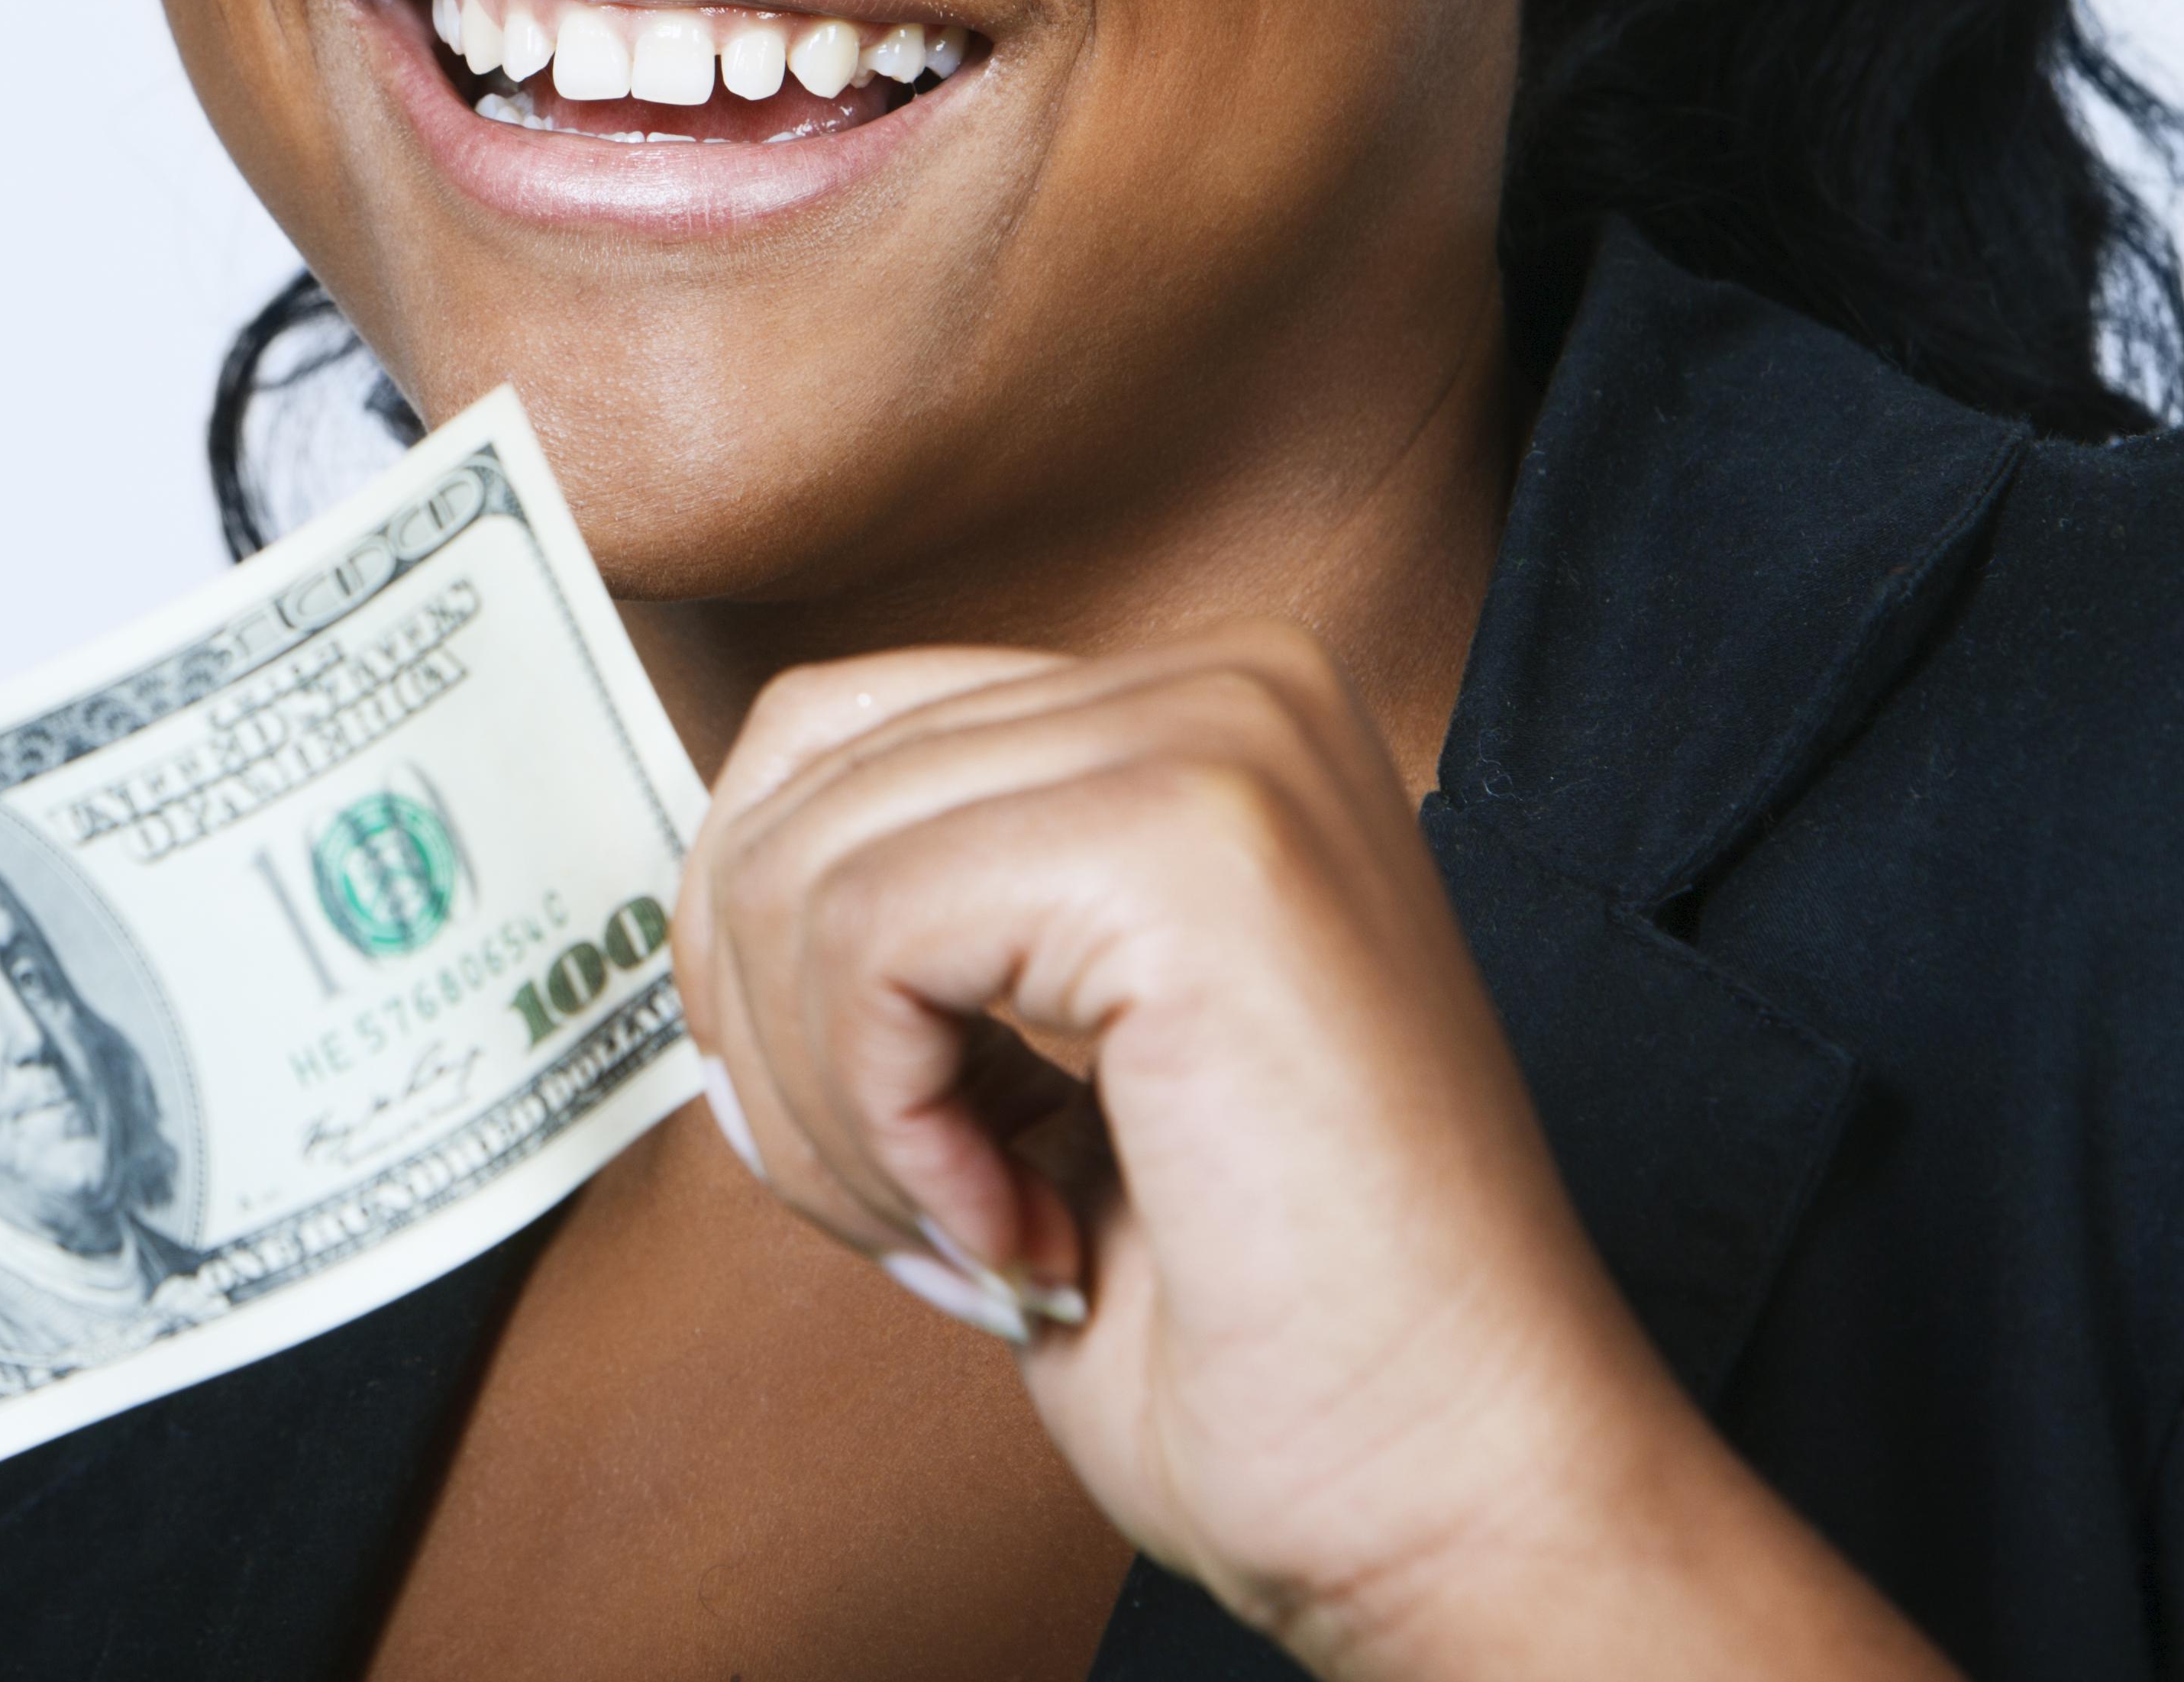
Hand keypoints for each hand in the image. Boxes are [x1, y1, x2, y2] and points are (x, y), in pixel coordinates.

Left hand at [672, 625, 1950, 1679]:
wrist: (1463, 1499)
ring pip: (807, 865)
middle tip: (911, 1210)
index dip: (764, 952)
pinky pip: (865, 938)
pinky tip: (1025, 1232)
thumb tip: (720, 882)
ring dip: (832, 1108)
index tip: (857, 1135)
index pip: (829, 732)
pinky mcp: (1189, 845)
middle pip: (797, 782)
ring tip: (980, 1229)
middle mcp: (1227, 683)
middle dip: (776, 1040)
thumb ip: (922, 923)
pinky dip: (888, 1127)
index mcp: (1200, 717)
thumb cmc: (1269, 1335)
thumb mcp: (1046, 1057)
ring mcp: (1220, 743)